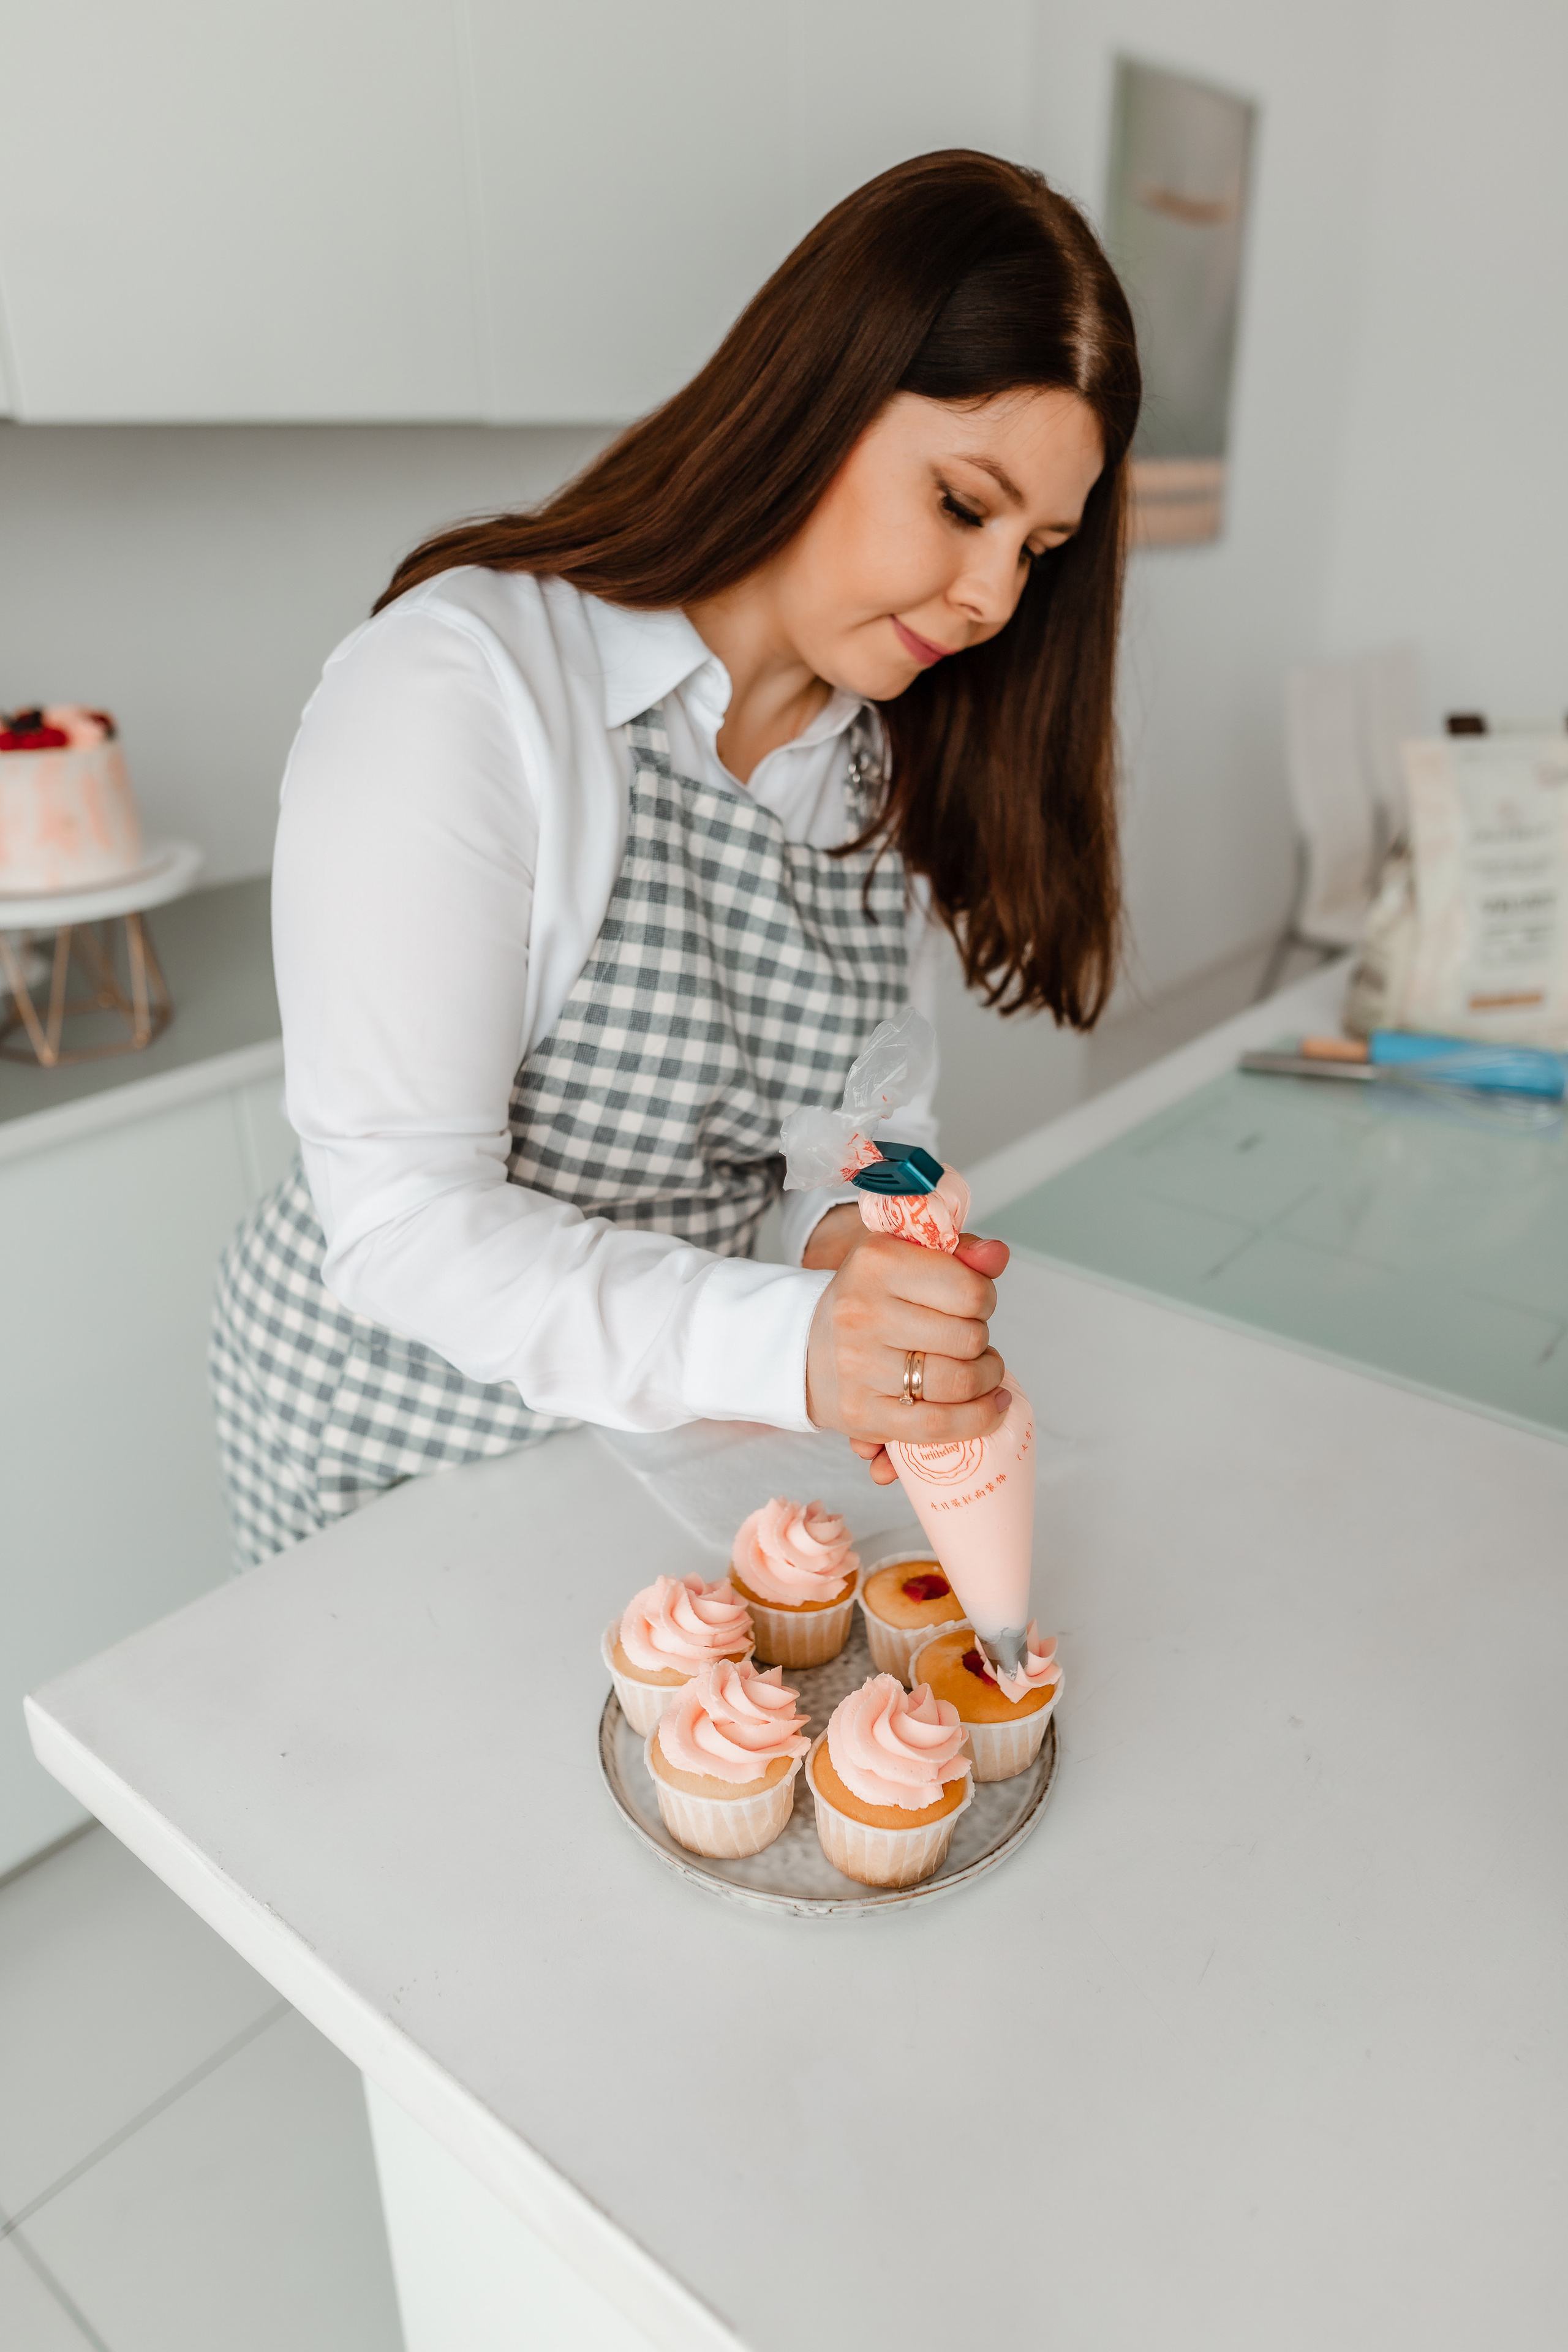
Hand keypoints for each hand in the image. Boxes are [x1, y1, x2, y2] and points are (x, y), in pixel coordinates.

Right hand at [804, 1225, 1012, 1483]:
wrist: (804, 1346)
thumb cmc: (871, 1299)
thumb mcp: (907, 1258)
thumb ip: (959, 1252)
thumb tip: (997, 1255)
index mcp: (877, 1263)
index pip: (970, 1289)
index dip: (986, 1300)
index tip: (973, 1305)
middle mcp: (862, 1312)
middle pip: (969, 1338)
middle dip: (983, 1343)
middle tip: (970, 1341)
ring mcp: (858, 1366)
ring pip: (958, 1383)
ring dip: (986, 1380)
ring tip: (980, 1372)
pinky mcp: (860, 1413)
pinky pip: (937, 1426)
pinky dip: (974, 1420)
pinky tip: (989, 1408)